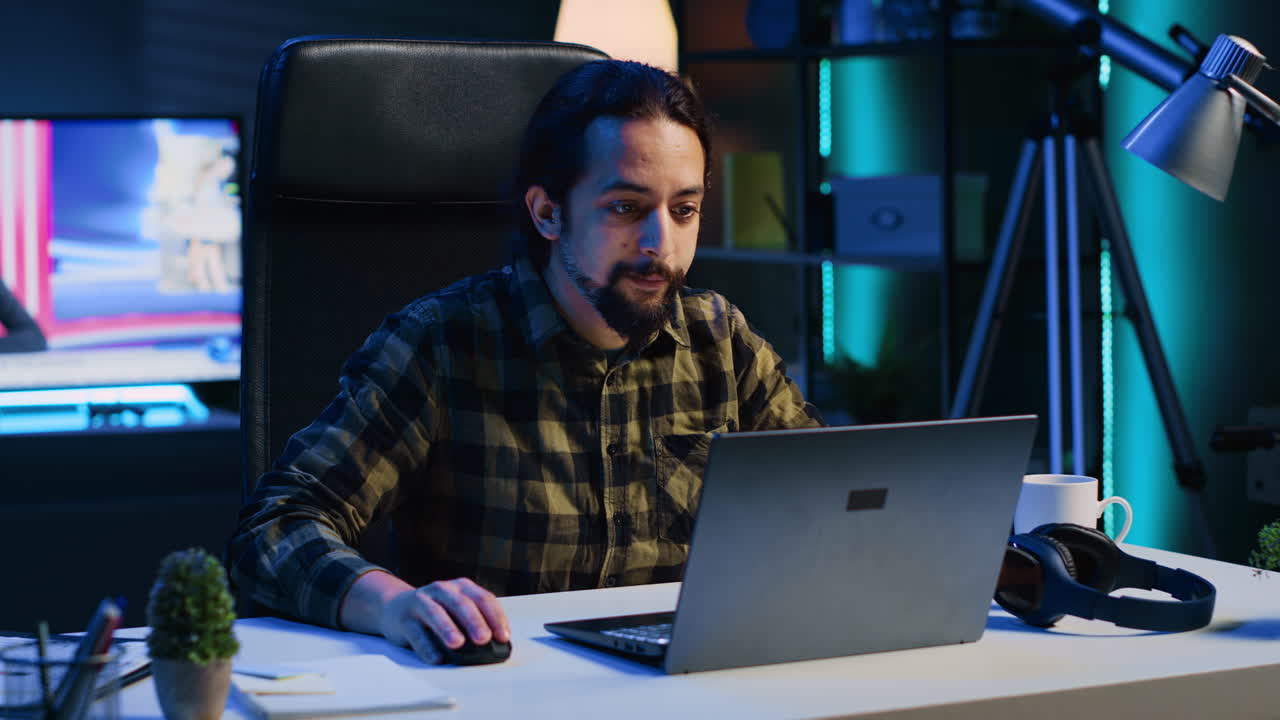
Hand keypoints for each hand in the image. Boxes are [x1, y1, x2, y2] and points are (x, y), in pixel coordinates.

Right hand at [378, 578, 510, 663]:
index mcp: (461, 587)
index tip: (503, 637)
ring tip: (457, 644)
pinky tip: (436, 657)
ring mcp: (421, 602)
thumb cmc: (436, 610)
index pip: (483, 599)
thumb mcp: (458, 609)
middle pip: (461, 604)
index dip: (495, 618)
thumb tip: (496, 644)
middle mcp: (442, 590)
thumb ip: (476, 620)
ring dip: (447, 628)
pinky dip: (427, 647)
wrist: (396, 607)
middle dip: (474, 622)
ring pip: (435, 613)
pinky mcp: (404, 619)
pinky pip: (416, 633)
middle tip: (484, 639)